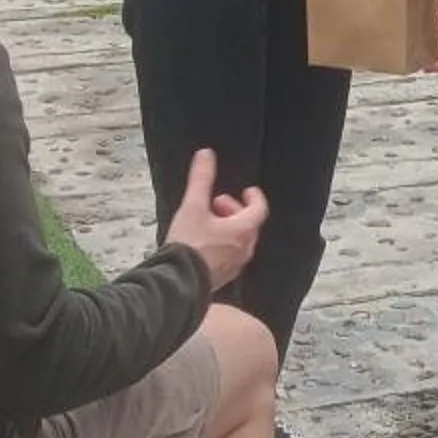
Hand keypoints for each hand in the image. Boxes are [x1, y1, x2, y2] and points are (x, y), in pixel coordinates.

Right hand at [161, 147, 267, 288]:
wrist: (178, 282)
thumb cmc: (189, 244)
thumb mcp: (193, 206)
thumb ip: (201, 179)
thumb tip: (206, 155)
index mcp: (243, 230)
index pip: (259, 209)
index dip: (254, 197)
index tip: (247, 191)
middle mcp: (244, 249)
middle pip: (249, 224)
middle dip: (235, 210)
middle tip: (217, 203)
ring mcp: (235, 265)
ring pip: (240, 241)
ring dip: (229, 227)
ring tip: (208, 222)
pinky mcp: (223, 277)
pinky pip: (230, 256)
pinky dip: (223, 243)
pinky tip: (204, 243)